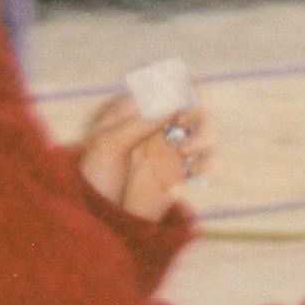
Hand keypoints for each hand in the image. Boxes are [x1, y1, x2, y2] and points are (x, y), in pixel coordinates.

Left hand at [79, 94, 215, 222]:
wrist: (97, 220)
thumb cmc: (94, 178)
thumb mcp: (109, 144)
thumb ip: (140, 122)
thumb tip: (171, 102)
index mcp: (133, 115)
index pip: (163, 89)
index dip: (179, 84)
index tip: (185, 87)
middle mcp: (155, 130)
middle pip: (190, 108)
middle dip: (195, 110)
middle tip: (183, 121)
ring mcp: (170, 152)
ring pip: (204, 134)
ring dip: (204, 136)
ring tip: (186, 148)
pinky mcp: (181, 176)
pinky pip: (207, 164)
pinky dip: (209, 165)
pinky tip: (197, 172)